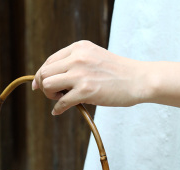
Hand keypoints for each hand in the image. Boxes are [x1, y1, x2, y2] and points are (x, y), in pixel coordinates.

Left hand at [32, 40, 150, 114]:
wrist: (139, 80)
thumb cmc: (117, 72)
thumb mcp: (93, 58)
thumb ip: (73, 64)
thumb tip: (48, 79)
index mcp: (79, 48)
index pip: (49, 61)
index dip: (41, 75)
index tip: (39, 85)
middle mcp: (77, 57)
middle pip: (43, 73)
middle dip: (44, 86)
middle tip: (55, 94)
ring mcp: (81, 74)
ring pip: (47, 85)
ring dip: (50, 96)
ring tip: (61, 99)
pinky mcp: (86, 90)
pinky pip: (60, 102)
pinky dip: (57, 109)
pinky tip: (59, 111)